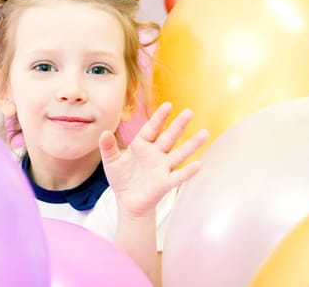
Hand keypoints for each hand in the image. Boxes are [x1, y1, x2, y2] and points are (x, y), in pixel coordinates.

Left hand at [99, 102, 208, 218]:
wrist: (127, 202)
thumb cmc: (122, 180)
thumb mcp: (111, 162)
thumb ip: (108, 148)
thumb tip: (103, 133)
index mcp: (142, 146)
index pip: (152, 129)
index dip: (159, 118)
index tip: (168, 105)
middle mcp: (155, 154)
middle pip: (169, 137)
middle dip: (179, 125)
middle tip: (190, 112)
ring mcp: (162, 168)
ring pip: (180, 154)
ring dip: (192, 144)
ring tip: (205, 133)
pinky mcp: (165, 183)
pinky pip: (178, 176)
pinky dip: (188, 171)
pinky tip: (198, 164)